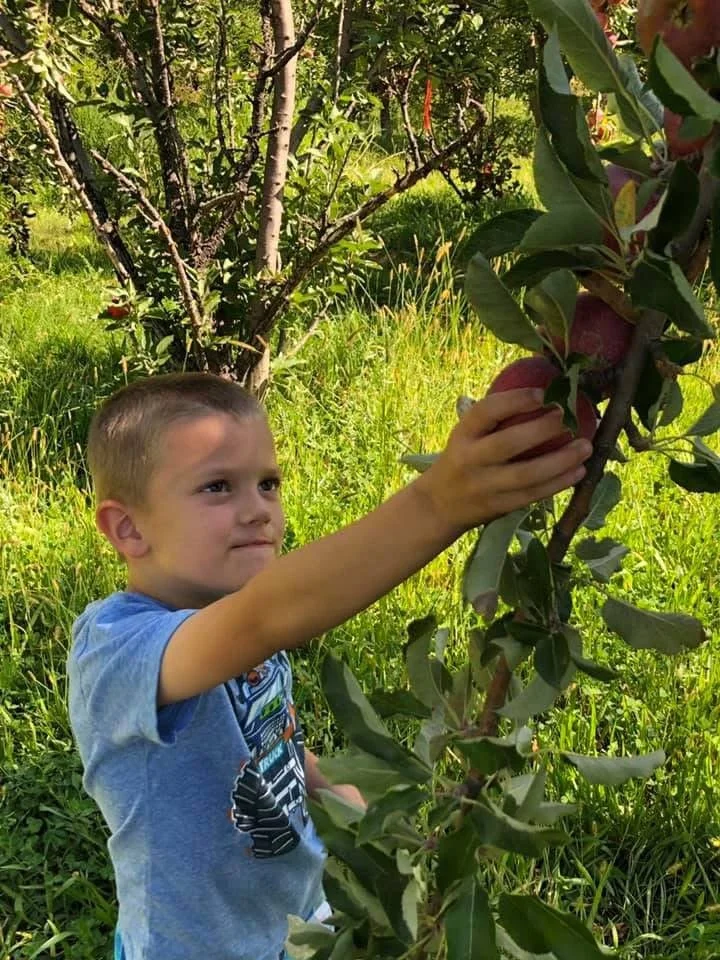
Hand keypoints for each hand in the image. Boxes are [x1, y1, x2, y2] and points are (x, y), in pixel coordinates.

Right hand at [414, 388, 592, 532]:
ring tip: (586, 446)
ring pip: (527, 474)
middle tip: (569, 416)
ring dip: (561, 460)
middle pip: (508, 443)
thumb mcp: (466, 436)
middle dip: (542, 429)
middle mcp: (470, 460)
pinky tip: (579, 471)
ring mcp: (485, 486)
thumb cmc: (463, 459)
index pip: (485, 412)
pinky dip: (559, 483)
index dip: (514, 400)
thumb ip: (495, 419)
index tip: (542, 393)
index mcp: (462, 435)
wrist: (440, 505)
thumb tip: (544, 390)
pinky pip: (533, 494)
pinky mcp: (499, 507)